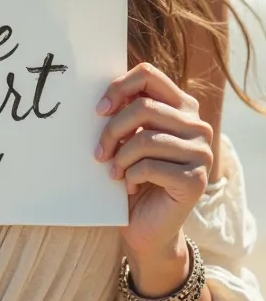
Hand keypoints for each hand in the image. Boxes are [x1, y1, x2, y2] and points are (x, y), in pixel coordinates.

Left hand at [95, 62, 212, 260]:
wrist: (148, 226)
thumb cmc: (134, 176)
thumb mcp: (129, 137)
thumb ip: (125, 112)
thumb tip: (101, 97)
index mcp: (182, 106)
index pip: (148, 74)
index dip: (118, 87)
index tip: (98, 110)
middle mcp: (198, 126)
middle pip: (143, 106)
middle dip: (112, 130)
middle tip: (99, 152)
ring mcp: (202, 153)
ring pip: (145, 138)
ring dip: (120, 158)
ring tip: (113, 172)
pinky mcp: (196, 180)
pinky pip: (150, 166)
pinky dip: (130, 176)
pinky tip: (129, 187)